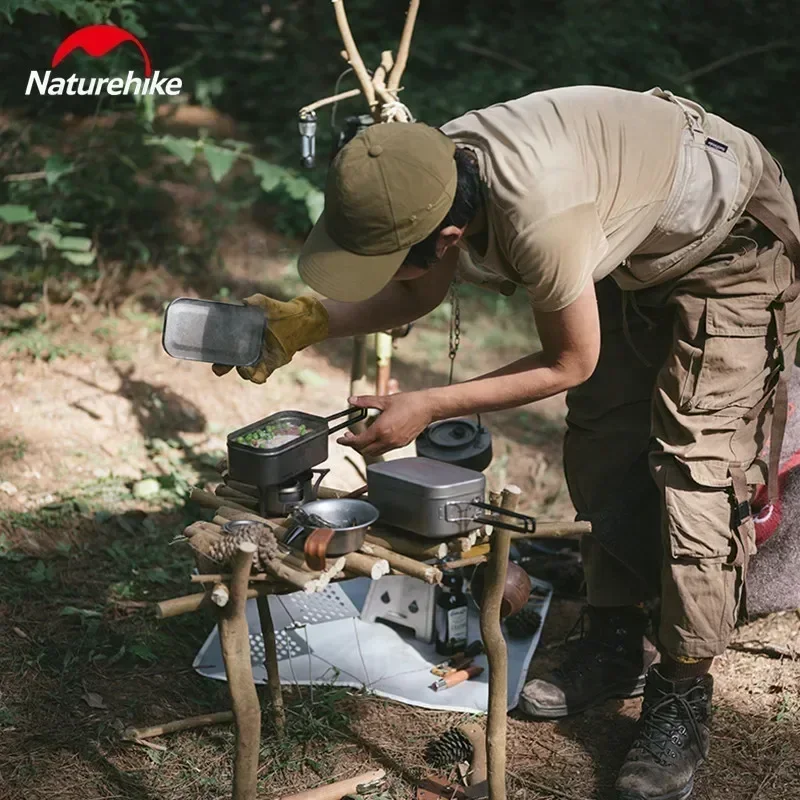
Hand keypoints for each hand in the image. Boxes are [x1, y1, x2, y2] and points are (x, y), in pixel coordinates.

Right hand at [212, 294, 328, 383]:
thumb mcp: (266, 304)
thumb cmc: (278, 311)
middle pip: (229, 362)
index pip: (224, 347)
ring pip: (245, 371)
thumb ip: (256, 302)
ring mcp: (258, 357)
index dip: (216, 352)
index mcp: (240, 336)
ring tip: (244, 369)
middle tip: (219, 368)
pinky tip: (258, 377)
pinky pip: (261, 374)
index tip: (211, 355)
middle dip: (222, 367)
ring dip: (243, 372)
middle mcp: (246, 349)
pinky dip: (258, 378)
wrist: (300, 320)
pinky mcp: (271, 363)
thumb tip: (245, 302)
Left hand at [337, 391, 434, 456]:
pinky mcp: (402, 444)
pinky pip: (385, 449)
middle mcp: (388, 439)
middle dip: (354, 445)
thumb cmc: (409, 402)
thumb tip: (352, 400)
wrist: (428, 407)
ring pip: (375, 452)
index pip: (359, 442)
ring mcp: (396, 443)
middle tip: (349, 437)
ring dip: (365, 448)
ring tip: (360, 438)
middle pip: (365, 450)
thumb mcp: (384, 400)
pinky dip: (376, 446)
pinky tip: (375, 437)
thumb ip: (366, 401)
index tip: (341, 439)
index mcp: (381, 429)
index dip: (347, 442)